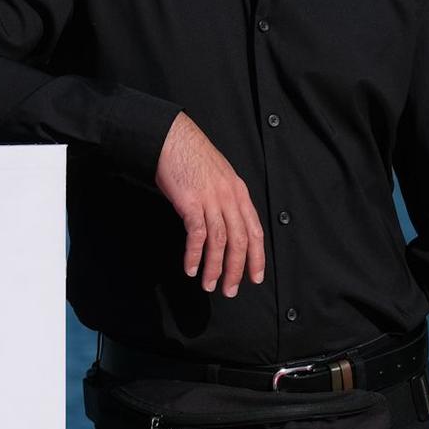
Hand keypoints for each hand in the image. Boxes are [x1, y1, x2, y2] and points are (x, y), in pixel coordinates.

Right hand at [154, 112, 264, 297]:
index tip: (255, 278)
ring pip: (220, 241)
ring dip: (215, 267)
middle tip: (230, 290)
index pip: (254, 231)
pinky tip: (190, 268)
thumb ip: (225, 199)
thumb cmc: (191, 156)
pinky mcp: (190, 201)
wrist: (171, 137)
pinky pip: (197, 234)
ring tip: (209, 285)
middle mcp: (229, 196)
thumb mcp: (218, 176)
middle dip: (237, 269)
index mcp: (239, 192)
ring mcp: (211, 198)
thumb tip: (226, 226)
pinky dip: (194, 254)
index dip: (256, 257)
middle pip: (239, 240)